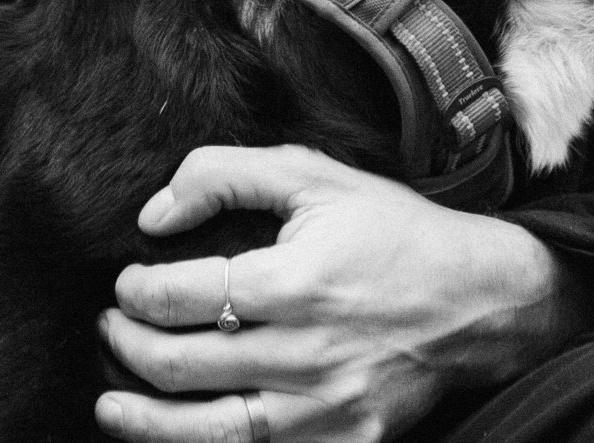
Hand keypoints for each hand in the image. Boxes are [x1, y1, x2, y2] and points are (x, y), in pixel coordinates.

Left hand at [95, 144, 593, 442]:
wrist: (481, 300)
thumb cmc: (394, 232)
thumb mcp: (316, 177)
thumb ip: (225, 175)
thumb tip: (154, 216)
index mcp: (294, 282)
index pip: (178, 296)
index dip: (135, 290)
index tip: (128, 282)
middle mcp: (305, 354)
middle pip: (178, 367)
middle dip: (128, 346)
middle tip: (114, 328)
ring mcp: (324, 409)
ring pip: (206, 432)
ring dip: (143, 420)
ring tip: (112, 403)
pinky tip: (182, 432)